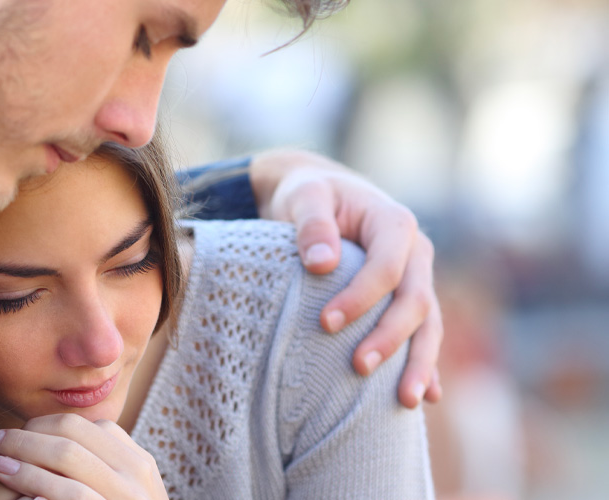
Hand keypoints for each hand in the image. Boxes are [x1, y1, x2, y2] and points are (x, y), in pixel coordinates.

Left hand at [0, 414, 167, 499]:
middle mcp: (136, 471)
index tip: (14, 435)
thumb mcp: (122, 493)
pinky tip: (22, 498)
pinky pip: (73, 494)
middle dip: (26, 435)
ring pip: (67, 457)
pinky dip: (42, 487)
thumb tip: (46, 443)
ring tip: (0, 465)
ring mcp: (127, 494)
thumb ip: (98, 469)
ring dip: (26, 458)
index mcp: (136, 460)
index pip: (82, 425)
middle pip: (70, 432)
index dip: (41, 426)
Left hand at [249, 149, 442, 407]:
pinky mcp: (407, 298)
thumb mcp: (304, 196)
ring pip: (428, 324)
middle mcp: (415, 252)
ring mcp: (417, 278)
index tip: (326, 323)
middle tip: (358, 367)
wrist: (320, 193)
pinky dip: (427, 364)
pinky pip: (423, 334)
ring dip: (420, 363)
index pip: (386, 267)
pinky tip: (428, 396)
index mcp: (394, 223)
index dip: (361, 297)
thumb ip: (311, 223)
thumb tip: (321, 263)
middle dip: (391, 338)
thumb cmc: (309, 194)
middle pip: (415, 301)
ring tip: (407, 402)